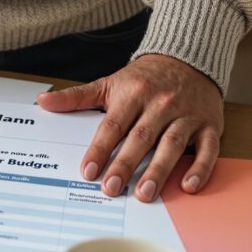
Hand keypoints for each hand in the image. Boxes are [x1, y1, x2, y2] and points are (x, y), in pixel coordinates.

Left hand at [37, 55, 223, 201]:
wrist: (189, 57)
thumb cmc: (144, 79)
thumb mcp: (109, 83)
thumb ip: (76, 97)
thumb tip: (42, 102)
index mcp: (133, 95)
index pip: (113, 126)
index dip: (100, 149)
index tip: (88, 171)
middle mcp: (161, 104)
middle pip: (141, 138)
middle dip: (125, 164)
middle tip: (111, 189)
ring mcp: (186, 115)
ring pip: (172, 144)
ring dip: (159, 171)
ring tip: (144, 193)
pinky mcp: (210, 125)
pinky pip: (208, 148)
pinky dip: (200, 167)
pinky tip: (188, 186)